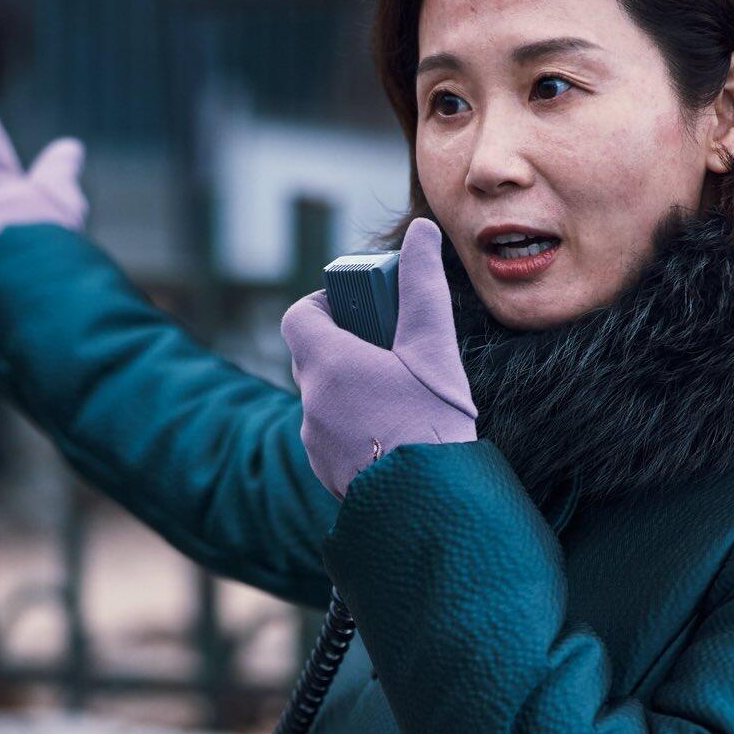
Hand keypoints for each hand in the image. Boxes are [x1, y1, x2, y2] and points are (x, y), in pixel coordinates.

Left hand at [280, 217, 477, 499]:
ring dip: (351, 389)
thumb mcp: (434, 347)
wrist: (430, 504)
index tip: (361, 313)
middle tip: (390, 353)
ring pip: (323, 399)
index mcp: (328, 363)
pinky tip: (394, 435)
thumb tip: (421, 230)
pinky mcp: (326, 472)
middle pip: (313, 357)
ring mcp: (314, 441)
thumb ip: (423, 285)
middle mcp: (310, 402)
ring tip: (399, 399)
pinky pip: (331, 435)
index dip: (324, 306)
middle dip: (346, 347)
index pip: (299, 316)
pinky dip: (354, 427)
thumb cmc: (433, 422)